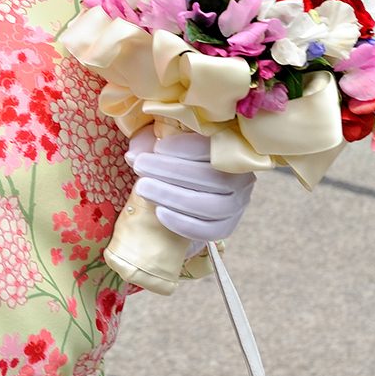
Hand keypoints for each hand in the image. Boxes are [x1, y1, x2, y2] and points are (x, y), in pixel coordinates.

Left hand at [125, 128, 255, 241]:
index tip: (157, 147)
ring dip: (172, 196)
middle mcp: (241, 178)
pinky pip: (210, 231)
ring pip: (211, 205)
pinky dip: (183, 223)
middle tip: (140, 166)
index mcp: (229, 152)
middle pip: (211, 177)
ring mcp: (237, 205)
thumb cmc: (175, 160)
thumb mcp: (164, 145)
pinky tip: (159, 213)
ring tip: (143, 188)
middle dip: (170, 171)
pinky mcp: (227, 227)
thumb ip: (150, 144)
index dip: (185, 147)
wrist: (187, 192)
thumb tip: (133, 155)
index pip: (213, 148)